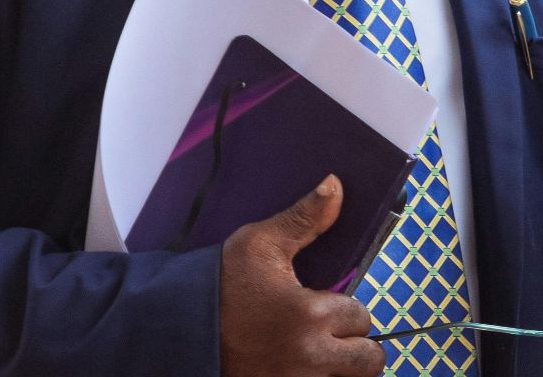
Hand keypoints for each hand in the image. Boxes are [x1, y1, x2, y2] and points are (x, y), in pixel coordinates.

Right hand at [219, 176, 383, 376]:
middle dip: (354, 345)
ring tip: (317, 353)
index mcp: (309, 316)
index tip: (324, 307)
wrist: (175, 331)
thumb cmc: (218, 287)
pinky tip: (297, 367)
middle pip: (368, 361)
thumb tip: (335, 184)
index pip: (362, 317)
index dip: (347, 310)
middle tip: (331, 335)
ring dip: (339, 368)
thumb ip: (304, 218)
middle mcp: (308, 358)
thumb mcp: (259, 245)